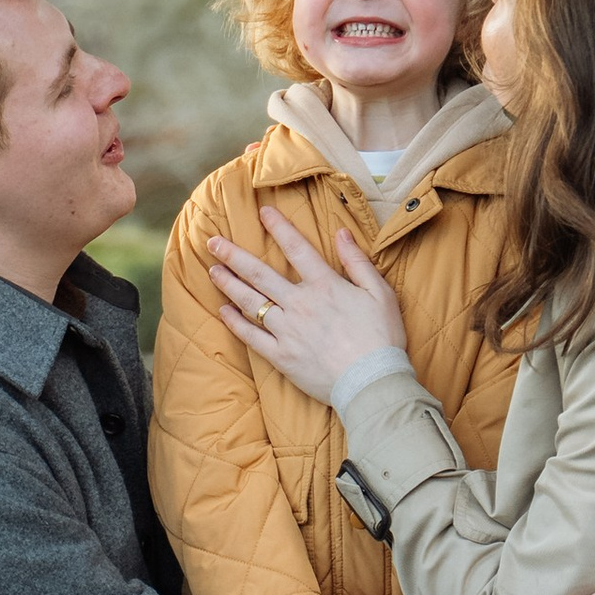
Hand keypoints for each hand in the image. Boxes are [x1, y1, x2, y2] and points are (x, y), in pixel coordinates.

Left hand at [208, 208, 406, 404]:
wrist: (372, 382)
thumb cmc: (382, 338)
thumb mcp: (380, 293)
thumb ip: (357, 261)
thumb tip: (342, 233)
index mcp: (325, 286)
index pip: (296, 248)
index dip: (279, 227)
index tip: (262, 212)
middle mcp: (300, 304)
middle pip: (260, 274)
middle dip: (234, 255)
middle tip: (213, 242)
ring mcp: (287, 331)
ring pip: (250, 301)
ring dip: (228, 283)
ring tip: (212, 270)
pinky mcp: (281, 356)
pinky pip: (251, 336)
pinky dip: (235, 322)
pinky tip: (223, 310)